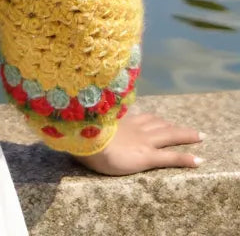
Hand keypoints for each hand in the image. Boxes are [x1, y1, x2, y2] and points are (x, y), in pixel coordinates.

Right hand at [71, 111, 204, 175]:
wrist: (84, 140)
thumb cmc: (80, 132)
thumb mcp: (86, 121)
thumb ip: (89, 118)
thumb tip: (76, 115)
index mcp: (122, 121)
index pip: (143, 118)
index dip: (155, 119)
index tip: (162, 120)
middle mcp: (135, 128)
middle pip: (160, 124)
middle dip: (175, 126)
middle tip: (189, 129)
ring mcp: (143, 141)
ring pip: (170, 135)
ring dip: (185, 135)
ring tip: (198, 136)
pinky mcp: (147, 156)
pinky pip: (170, 157)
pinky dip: (186, 158)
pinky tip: (198, 161)